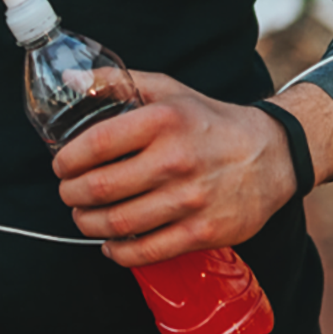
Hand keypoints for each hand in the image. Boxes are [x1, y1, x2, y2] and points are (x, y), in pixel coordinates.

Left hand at [51, 71, 295, 267]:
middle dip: (71, 195)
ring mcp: (190, 200)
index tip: (61, 166)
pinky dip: (119, 252)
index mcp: (163, 121)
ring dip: (88, 224)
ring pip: (119, 223)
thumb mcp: (168, 90)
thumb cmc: (209, 121)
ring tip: (83, 217)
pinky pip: (147, 251)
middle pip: (100, 188)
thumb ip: (116, 82)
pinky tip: (110, 244)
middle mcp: (175, 160)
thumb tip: (70, 81)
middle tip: (68, 193)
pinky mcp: (204, 232)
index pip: (96, 144)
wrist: (271, 155)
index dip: (67, 160)